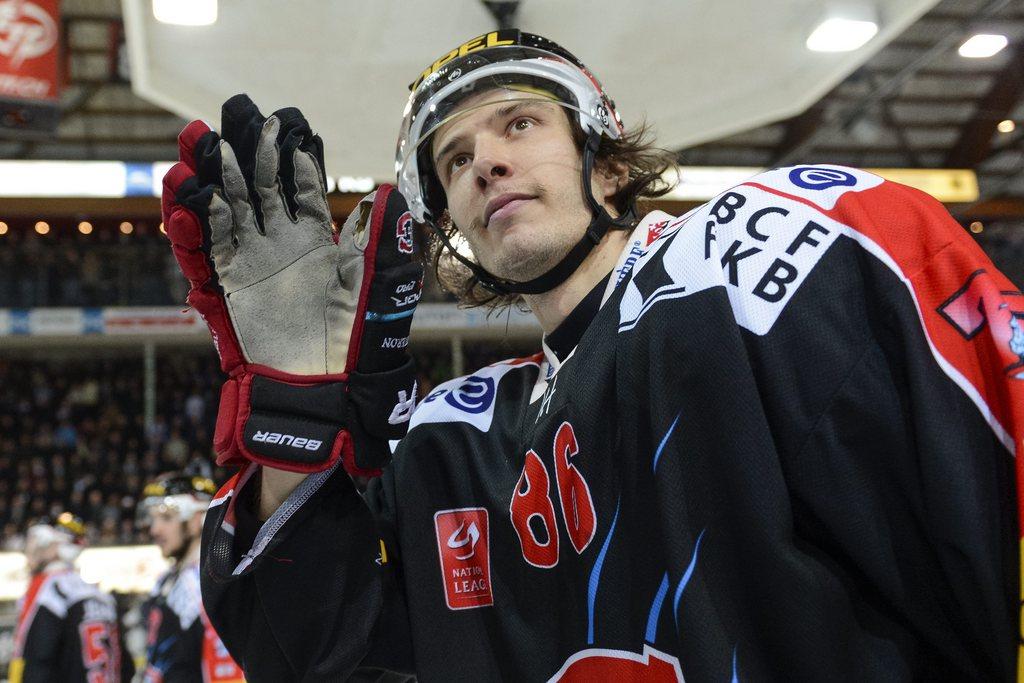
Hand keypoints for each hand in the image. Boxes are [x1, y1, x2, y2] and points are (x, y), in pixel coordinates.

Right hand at [162, 95, 421, 475]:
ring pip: (232, 207)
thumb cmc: (353, 333)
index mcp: (317, 239)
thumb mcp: (370, 280)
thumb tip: (387, 192)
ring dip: (219, 176)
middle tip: (240, 115)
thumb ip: (376, 237)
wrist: (321, 379)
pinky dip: (203, 220)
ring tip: (207, 141)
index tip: (288, 126)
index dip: (295, 159)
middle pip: (261, 187)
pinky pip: (214, 245)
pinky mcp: (233, 282)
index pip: (302, 188)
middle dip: (251, 154)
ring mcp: (255, 260)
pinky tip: (196, 191)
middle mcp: (282, 243)